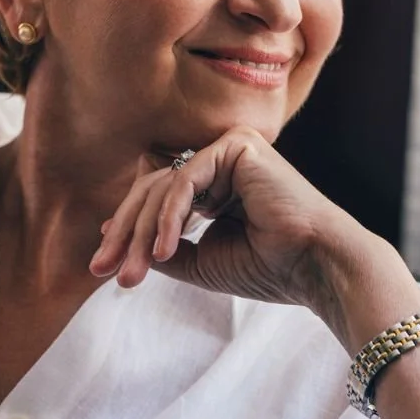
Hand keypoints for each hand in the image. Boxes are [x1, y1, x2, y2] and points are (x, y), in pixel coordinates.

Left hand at [87, 126, 378, 336]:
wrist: (317, 268)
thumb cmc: (269, 268)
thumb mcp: (200, 261)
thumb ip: (163, 248)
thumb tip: (114, 238)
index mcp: (217, 185)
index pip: (157, 199)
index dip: (126, 231)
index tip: (102, 264)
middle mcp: (222, 161)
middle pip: (152, 190)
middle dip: (124, 233)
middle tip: (103, 270)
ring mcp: (229, 148)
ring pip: (162, 186)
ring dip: (140, 232)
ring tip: (131, 274)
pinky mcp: (237, 145)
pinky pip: (184, 179)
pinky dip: (168, 218)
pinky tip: (162, 250)